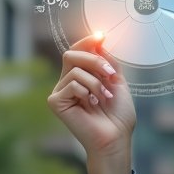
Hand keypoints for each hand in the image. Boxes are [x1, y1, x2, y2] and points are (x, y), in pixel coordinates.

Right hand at [48, 33, 135, 164]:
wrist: (116, 137)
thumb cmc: (118, 115)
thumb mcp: (117, 81)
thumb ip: (107, 61)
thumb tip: (98, 40)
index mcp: (81, 76)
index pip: (77, 51)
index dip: (87, 42)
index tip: (101, 36)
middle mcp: (67, 82)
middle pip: (72, 54)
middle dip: (94, 61)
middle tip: (111, 74)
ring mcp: (60, 92)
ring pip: (75, 70)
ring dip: (96, 82)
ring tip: (105, 98)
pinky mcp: (55, 102)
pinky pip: (72, 84)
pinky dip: (87, 91)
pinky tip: (92, 105)